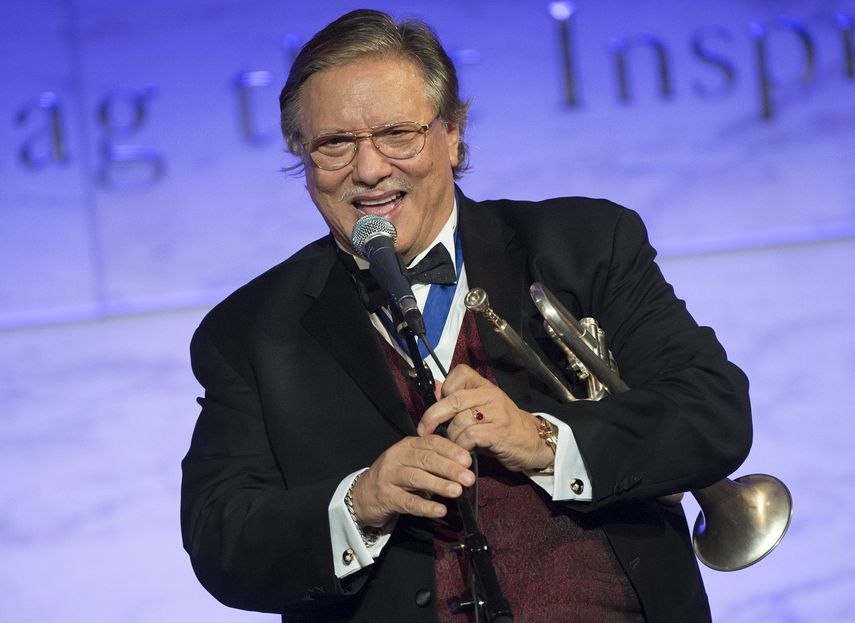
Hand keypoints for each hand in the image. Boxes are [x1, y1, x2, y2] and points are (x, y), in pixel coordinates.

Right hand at [351, 435, 474, 528]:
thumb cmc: (394, 477)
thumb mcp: (411, 462)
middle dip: (449, 468)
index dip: (451, 450)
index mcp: (407, 445)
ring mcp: (389, 476)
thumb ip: (433, 461)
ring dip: (439, 484)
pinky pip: (408, 501)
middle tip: (468, 477)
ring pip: (416, 477)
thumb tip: (464, 467)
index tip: (468, 460)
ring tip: (457, 491)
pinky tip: (440, 510)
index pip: (431, 442)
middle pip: (425, 459)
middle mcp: (397, 457)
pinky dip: (426, 506)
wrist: (362, 495)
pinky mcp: (386, 497)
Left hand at [417, 364, 554, 472]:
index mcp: (485, 386)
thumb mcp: (481, 409)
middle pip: (454, 399)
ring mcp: (497, 413)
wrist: (533, 443)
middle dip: (433, 416)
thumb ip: (458, 400)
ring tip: (453, 444)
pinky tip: (463, 451)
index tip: (438, 405)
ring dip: (450, 436)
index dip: (445, 389)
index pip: (460, 373)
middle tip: (424, 430)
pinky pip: (470, 435)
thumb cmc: (502, 427)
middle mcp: (491, 395)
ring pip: (460, 420)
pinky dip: (461, 445)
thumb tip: (434, 387)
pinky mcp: (499, 432)